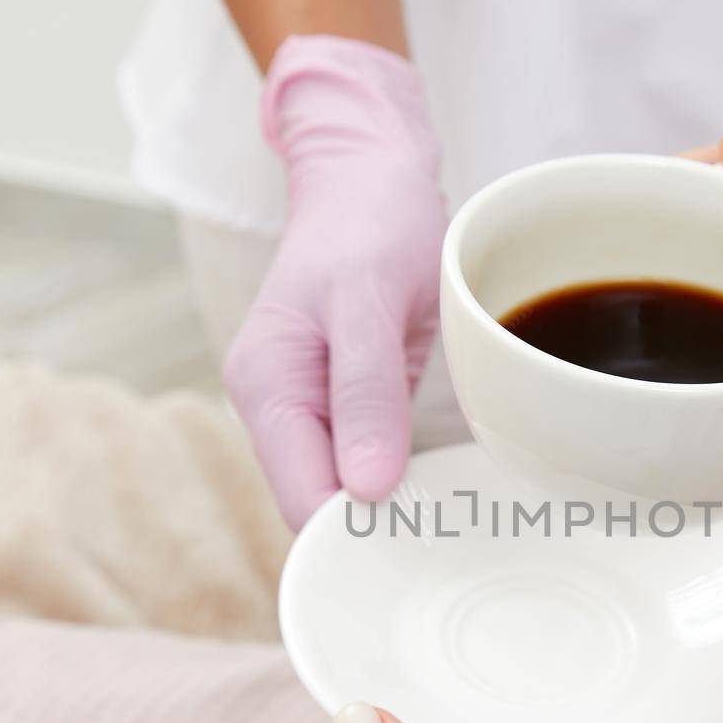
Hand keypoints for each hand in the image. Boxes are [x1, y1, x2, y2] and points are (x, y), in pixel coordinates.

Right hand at [224, 36, 447, 528]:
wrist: (369, 174)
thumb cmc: (370, 224)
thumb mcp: (370, 302)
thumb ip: (366, 394)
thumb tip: (365, 490)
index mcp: (267, 387)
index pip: (302, 501)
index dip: (354, 536)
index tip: (420, 548)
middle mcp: (277, 407)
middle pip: (320, 506)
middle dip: (376, 532)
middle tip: (452, 541)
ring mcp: (308, 407)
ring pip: (345, 490)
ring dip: (391, 509)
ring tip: (454, 521)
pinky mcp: (343, 404)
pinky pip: (365, 461)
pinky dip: (399, 478)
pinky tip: (441, 490)